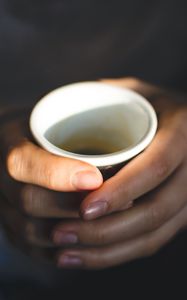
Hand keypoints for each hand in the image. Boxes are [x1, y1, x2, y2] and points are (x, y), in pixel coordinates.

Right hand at [0, 110, 102, 260]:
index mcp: (6, 141)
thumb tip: (121, 141)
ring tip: (109, 222)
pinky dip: (62, 248)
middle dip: (73, 207)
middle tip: (116, 202)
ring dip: (72, 231)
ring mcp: (4, 205)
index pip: (22, 162)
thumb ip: (79, 119)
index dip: (58, 174)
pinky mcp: (13, 226)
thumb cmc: (50, 124)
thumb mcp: (60, 112)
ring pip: (30, 230)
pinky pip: (31, 247)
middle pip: (28, 200)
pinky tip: (89, 240)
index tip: (97, 177)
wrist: (27, 141)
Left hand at [52, 78, 186, 268]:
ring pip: (155, 234)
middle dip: (109, 229)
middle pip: (158, 209)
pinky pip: (153, 241)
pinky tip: (86, 257)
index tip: (84, 207)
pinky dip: (120, 254)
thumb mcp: (131, 90)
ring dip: (109, 250)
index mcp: (183, 129)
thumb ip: (109, 93)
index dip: (124, 190)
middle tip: (62, 233)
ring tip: (65, 252)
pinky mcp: (177, 213)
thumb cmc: (142, 105)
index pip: (158, 166)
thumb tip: (75, 104)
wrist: (174, 123)